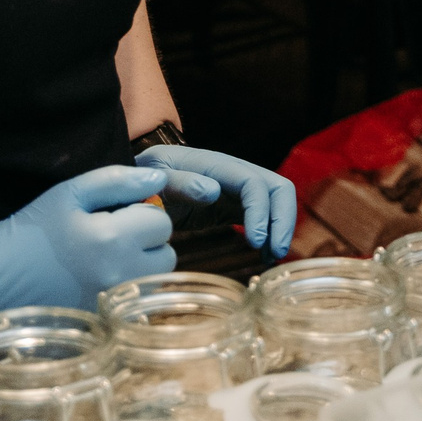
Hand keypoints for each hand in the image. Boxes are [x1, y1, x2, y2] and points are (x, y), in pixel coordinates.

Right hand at [0, 164, 180, 340]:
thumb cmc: (32, 231)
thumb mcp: (70, 193)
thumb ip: (118, 181)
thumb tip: (161, 177)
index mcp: (112, 239)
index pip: (161, 221)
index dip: (141, 213)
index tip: (116, 216)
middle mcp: (119, 275)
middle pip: (166, 254)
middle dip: (147, 242)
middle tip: (113, 238)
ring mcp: (113, 305)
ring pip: (155, 280)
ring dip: (141, 266)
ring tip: (106, 259)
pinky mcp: (105, 323)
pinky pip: (137, 304)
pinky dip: (129, 291)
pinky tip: (100, 282)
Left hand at [139, 145, 296, 259]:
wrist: (138, 182)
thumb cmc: (144, 179)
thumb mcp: (155, 178)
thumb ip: (180, 182)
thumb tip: (213, 191)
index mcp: (215, 164)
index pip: (253, 182)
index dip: (261, 210)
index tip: (255, 242)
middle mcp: (233, 173)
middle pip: (277, 188)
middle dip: (283, 219)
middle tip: (276, 252)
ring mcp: (236, 189)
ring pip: (275, 202)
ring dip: (280, 228)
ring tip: (271, 257)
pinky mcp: (234, 205)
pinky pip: (262, 216)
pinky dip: (268, 234)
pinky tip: (263, 255)